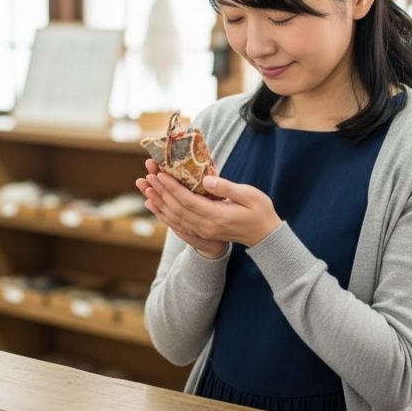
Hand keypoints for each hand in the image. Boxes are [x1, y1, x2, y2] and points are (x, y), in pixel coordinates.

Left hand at [135, 159, 282, 249]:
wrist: (265, 236)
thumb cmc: (260, 211)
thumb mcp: (249, 195)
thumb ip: (226, 187)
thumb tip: (206, 179)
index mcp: (218, 216)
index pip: (188, 201)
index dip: (172, 187)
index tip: (160, 174)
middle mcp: (206, 227)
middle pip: (177, 209)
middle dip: (161, 191)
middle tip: (148, 175)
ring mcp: (203, 232)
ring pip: (174, 218)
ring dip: (159, 202)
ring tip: (146, 187)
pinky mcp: (202, 233)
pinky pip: (178, 224)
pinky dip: (164, 214)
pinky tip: (154, 205)